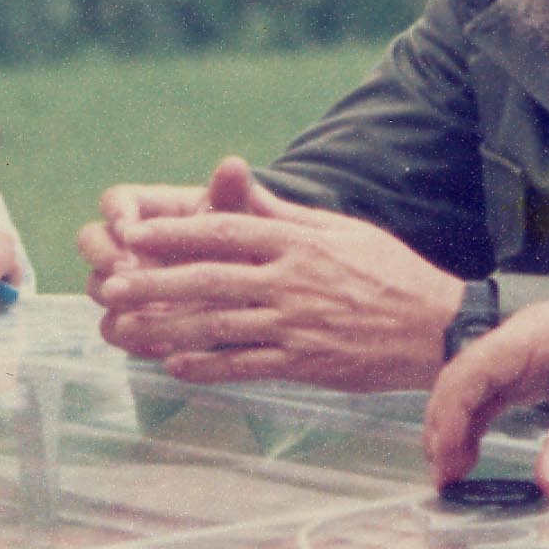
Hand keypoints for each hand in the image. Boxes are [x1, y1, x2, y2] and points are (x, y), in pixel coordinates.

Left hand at [84, 157, 464, 389]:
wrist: (437, 325)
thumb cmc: (388, 270)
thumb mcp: (337, 227)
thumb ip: (280, 211)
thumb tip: (235, 181)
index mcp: (296, 241)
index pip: (223, 231)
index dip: (174, 233)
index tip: (134, 233)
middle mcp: (291, 280)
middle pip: (210, 278)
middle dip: (155, 282)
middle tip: (111, 284)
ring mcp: (297, 324)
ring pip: (219, 325)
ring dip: (167, 327)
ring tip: (126, 328)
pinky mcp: (306, 362)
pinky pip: (246, 364)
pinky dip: (209, 366)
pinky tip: (174, 366)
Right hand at [425, 300, 548, 496]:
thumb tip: (548, 488)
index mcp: (534, 333)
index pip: (472, 369)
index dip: (450, 414)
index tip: (445, 458)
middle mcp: (521, 338)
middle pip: (462, 378)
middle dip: (444, 426)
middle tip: (442, 476)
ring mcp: (524, 353)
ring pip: (472, 389)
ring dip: (456, 429)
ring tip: (450, 473)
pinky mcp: (532, 370)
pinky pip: (492, 397)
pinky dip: (476, 425)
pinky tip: (469, 454)